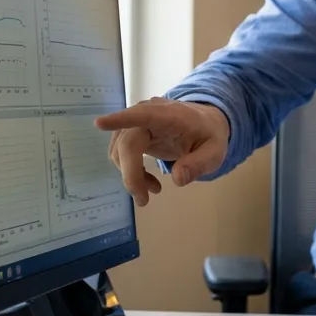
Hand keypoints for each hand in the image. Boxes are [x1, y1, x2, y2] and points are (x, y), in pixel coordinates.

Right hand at [94, 96, 229, 205]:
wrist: (206, 124)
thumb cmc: (209, 136)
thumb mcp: (215, 152)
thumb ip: (199, 163)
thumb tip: (178, 179)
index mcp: (170, 115)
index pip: (143, 114)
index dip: (121, 120)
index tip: (99, 124)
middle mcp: (148, 114)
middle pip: (127, 143)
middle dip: (131, 174)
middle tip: (143, 200)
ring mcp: (137, 123)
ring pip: (120, 151)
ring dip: (131, 175)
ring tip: (154, 189)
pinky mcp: (132, 133)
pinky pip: (121, 154)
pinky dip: (131, 172)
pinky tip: (148, 182)